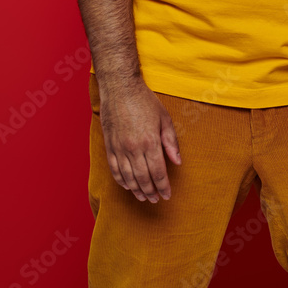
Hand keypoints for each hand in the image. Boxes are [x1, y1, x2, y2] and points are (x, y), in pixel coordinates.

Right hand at [98, 77, 181, 202]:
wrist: (120, 88)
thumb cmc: (145, 101)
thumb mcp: (164, 118)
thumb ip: (171, 142)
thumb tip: (177, 162)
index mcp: (150, 141)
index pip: (158, 172)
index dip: (163, 186)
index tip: (167, 195)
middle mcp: (134, 148)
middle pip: (143, 178)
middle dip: (151, 192)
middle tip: (156, 199)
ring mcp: (119, 148)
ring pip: (128, 177)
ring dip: (136, 190)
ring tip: (143, 197)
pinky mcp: (109, 145)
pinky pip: (114, 169)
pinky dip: (121, 181)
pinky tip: (127, 185)